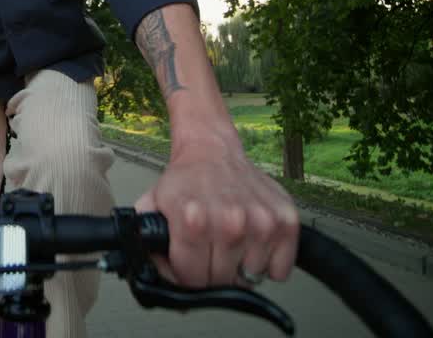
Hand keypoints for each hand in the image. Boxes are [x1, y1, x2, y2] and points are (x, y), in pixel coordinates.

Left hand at [134, 128, 298, 287]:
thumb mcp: (152, 206)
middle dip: (211, 272)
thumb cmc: (186, 180)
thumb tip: (152, 277)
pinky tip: (252, 243)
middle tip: (208, 249)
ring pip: (250, 279)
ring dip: (240, 267)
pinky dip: (268, 265)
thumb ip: (145, 244)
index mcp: (194, 221)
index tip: (189, 262)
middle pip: (221, 282)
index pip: (193, 281)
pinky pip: (280, 271)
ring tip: (229, 242)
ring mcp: (262, 222)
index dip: (187, 275)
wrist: (212, 150)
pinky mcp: (286, 222)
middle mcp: (231, 222)